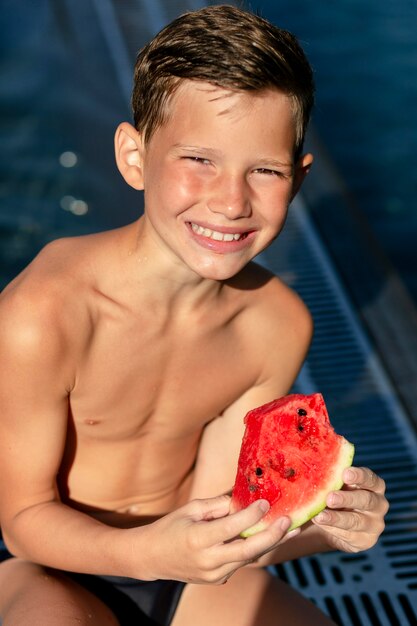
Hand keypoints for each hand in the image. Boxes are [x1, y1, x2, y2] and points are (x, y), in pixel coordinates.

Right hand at [136, 495, 294, 583]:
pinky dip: (255, 549)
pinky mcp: (217, 579)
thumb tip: (243, 499)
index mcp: (198, 539)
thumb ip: (218, 505)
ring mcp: (213, 574)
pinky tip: (269, 536)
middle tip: (289, 521)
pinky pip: (240, 563)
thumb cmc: (170, 527)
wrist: (152, 557)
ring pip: (248, 558)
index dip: (251, 515)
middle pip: (248, 550)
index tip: (265, 502)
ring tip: (290, 529)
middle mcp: (208, 560)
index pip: (231, 527)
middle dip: (272, 536)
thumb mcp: (191, 509)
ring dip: (269, 543)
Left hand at [311, 466, 387, 552]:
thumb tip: (311, 468)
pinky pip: (349, 535)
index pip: (371, 479)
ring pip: (356, 521)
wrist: (337, 522)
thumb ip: (334, 478)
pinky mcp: (366, 541)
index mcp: (375, 486)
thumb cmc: (338, 494)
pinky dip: (332, 529)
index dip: (359, 476)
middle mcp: (379, 504)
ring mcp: (375, 524)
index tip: (345, 473)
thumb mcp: (339, 485)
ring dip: (336, 518)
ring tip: (319, 515)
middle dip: (346, 499)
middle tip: (330, 498)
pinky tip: (320, 522)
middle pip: (366, 500)